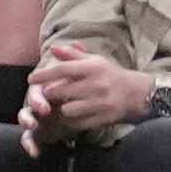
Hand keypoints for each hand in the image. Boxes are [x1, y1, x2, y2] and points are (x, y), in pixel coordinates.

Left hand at [28, 39, 155, 139]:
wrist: (138, 93)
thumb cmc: (111, 75)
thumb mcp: (95, 61)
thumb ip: (73, 55)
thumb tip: (53, 49)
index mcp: (94, 68)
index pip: (62, 69)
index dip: (44, 74)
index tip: (31, 79)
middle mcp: (97, 84)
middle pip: (60, 91)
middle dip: (50, 94)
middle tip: (49, 94)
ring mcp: (100, 103)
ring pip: (67, 109)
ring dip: (62, 109)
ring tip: (63, 105)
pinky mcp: (103, 118)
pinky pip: (77, 122)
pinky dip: (72, 120)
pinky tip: (74, 115)